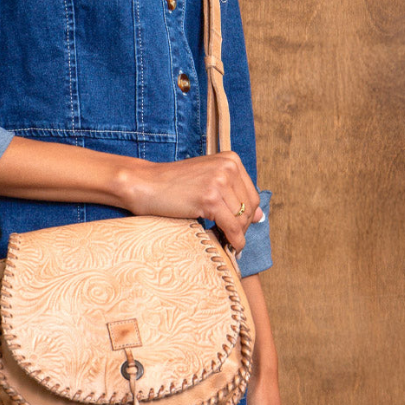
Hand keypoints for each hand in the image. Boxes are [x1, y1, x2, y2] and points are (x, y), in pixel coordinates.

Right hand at [123, 151, 264, 252]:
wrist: (145, 184)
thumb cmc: (173, 185)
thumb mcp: (207, 180)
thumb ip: (233, 194)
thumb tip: (260, 216)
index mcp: (231, 159)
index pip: (252, 194)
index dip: (246, 215)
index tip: (236, 226)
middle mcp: (228, 167)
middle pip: (249, 207)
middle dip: (242, 226)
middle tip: (230, 236)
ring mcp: (219, 181)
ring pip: (241, 219)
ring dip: (235, 234)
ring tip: (224, 240)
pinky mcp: (210, 198)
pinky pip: (231, 227)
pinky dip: (233, 240)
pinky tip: (229, 245)